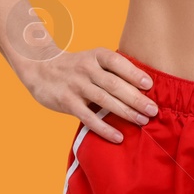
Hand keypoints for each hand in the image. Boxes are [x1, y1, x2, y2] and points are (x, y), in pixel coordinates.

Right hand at [21, 47, 158, 142]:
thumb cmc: (75, 67)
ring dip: (125, 112)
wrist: (40, 68)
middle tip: (153, 110)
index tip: (150, 85)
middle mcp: (86, 69)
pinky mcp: (67, 102)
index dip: (134, 73)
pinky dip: (104, 128)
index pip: (118, 62)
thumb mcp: (92, 60)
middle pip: (114, 84)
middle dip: (136, 98)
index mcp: (96, 56)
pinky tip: (118, 137)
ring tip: (142, 121)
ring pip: (104, 101)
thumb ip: (112, 71)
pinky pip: (88, 117)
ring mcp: (76, 85)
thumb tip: (144, 88)